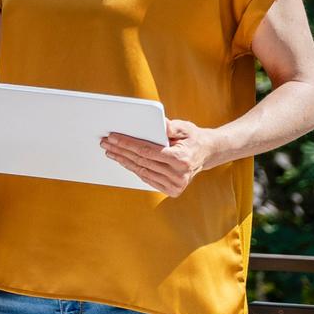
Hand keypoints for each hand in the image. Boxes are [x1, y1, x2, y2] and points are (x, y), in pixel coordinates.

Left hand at [101, 119, 217, 195]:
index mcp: (181, 160)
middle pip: (142, 162)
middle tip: (106, 143)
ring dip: (124, 161)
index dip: (127, 144)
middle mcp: (179, 175)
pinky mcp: (172, 190)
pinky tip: (124, 161)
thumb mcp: (185, 127)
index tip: (113, 137)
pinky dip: (134, 169)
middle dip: (121, 151)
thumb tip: (159, 123)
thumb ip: (171, 126)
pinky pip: (147, 178)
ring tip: (111, 152)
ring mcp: (176, 185)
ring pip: (142, 172)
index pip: (147, 151)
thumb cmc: (193, 138)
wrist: (207, 153)